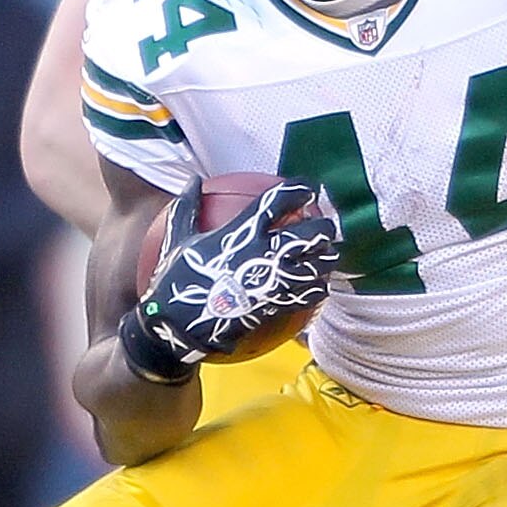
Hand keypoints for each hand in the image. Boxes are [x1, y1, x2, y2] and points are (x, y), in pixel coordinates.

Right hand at [117, 179, 339, 378]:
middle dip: (324, 227)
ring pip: (317, 264)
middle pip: (310, 234)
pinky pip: (310, 294)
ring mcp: (274, 280)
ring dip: (326, 258)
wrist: (180, 325)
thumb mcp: (177, 239)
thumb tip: (191, 180)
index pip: (279, 201)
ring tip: (329, 255)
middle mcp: (264, 253)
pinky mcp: (277, 304)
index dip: (298, 190)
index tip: (307, 188)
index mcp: (243, 231)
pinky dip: (318, 288)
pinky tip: (320, 287)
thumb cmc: (177, 280)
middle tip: (326, 225)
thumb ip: (188, 207)